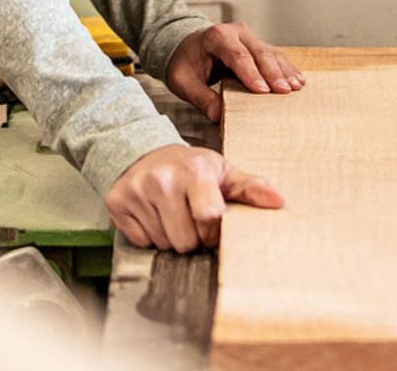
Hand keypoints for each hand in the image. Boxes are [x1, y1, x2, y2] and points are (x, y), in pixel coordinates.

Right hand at [106, 144, 282, 252]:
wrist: (143, 152)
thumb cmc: (190, 167)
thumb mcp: (222, 171)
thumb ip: (250, 187)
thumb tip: (279, 201)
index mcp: (194, 171)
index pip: (209, 219)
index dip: (213, 230)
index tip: (211, 220)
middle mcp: (162, 179)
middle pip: (185, 241)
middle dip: (191, 237)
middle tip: (189, 217)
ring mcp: (136, 191)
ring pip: (163, 244)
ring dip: (170, 237)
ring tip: (171, 214)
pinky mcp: (117, 202)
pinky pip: (140, 241)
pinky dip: (149, 235)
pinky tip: (152, 215)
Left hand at [165, 22, 302, 122]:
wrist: (187, 45)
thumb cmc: (186, 62)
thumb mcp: (183, 82)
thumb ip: (200, 97)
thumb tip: (217, 115)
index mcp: (216, 37)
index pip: (236, 55)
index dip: (251, 73)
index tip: (262, 90)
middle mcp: (235, 32)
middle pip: (259, 52)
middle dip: (273, 73)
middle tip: (284, 91)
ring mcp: (250, 37)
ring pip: (272, 52)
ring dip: (285, 71)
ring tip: (296, 87)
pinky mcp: (258, 45)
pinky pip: (276, 55)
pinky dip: (287, 68)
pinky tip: (297, 80)